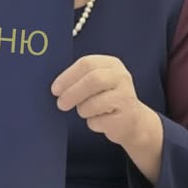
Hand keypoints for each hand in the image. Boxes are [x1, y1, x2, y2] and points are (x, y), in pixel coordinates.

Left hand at [51, 55, 162, 182]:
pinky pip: (99, 121)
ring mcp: (126, 96)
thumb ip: (79, 79)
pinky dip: (93, 123)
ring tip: (87, 111)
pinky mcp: (127, 116)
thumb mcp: (96, 82)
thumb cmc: (106, 99)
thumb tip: (56, 88)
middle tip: (61, 104)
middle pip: (92, 80)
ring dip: (83, 110)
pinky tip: (101, 121)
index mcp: (111, 64)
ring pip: (94, 103)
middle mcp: (121, 76)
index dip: (67, 76)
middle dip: (72, 93)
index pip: (86, 64)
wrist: (132, 121)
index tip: (55, 89)